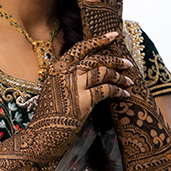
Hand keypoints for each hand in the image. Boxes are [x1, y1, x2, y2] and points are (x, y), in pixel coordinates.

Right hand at [16, 32, 132, 164]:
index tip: (113, 35)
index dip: (98, 40)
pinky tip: (125, 95)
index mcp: (56, 68)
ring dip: (119, 76)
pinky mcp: (83, 100)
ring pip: (103, 72)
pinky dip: (119, 91)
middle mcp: (64, 73)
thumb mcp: (54, 88)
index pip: (80, 48)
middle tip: (127, 64)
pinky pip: (107, 90)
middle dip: (114, 60)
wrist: (41, 135)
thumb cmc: (49, 114)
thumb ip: (67, 76)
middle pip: (95, 59)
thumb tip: (90, 68)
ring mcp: (73, 86)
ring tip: (128, 82)